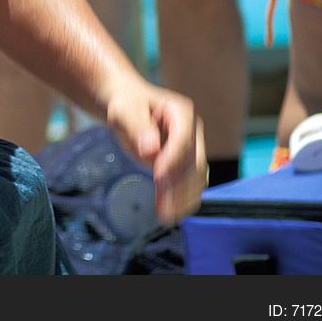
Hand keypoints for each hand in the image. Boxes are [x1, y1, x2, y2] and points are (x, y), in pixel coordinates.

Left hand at [103, 78, 206, 225]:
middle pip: (194, 163)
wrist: (130, 106)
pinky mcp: (185, 163)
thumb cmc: (127, 104)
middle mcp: (193, 131)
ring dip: (183, 198)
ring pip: (196, 178)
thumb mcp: (125, 110)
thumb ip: (137, 126)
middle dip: (180, 187)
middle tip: (163, 209)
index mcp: (181, 112)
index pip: (183, 139)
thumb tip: (150, 150)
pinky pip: (190, 183)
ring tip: (166, 216)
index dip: (173, 160)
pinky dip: (182, 198)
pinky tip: (170, 211)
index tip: (158, 177)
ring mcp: (192, 148)